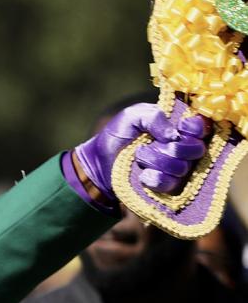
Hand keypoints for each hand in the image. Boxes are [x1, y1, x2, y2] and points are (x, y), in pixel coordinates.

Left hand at [69, 103, 210, 207]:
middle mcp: (183, 147)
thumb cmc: (119, 134)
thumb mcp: (132, 116)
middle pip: (196, 150)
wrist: (99, 161)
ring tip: (139, 157)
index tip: (179, 128)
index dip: (194, 129)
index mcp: (179, 127)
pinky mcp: (166, 186)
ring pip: (181, 167)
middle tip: (149, 145)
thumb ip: (153, 116)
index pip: (202, 127)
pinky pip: (171, 184)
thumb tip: (173, 136)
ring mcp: (177, 168)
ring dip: (157, 161)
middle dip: (172, 148)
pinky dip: (156, 178)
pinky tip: (143, 175)